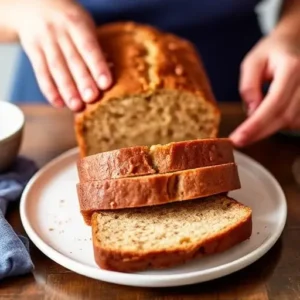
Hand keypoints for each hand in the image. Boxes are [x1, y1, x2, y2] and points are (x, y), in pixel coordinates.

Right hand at [13, 0, 111, 111]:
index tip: (106, 84)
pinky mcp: (32, 50)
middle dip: (83, 81)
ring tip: (77, 106)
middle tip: (92, 99)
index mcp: (76, 24)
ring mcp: (43, 41)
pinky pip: (40, 72)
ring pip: (56, 69)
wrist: (32, 4)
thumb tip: (111, 70)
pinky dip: (49, 90)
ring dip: (67, 90)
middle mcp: (59, 32)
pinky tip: (58, 104)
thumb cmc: (68, 20)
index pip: (89, 47)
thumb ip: (95, 46)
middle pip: (72, 60)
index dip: (98, 66)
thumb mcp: (83, 24)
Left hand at [230, 32, 299, 146]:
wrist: (296, 43)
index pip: (273, 103)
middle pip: (284, 117)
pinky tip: (269, 118)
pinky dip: (281, 124)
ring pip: (292, 122)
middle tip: (238, 141)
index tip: (237, 139)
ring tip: (253, 122)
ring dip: (270, 128)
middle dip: (259, 133)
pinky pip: (298, 122)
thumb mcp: (252, 63)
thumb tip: (251, 111)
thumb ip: (249, 86)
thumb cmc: (271, 52)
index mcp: (292, 68)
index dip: (255, 125)